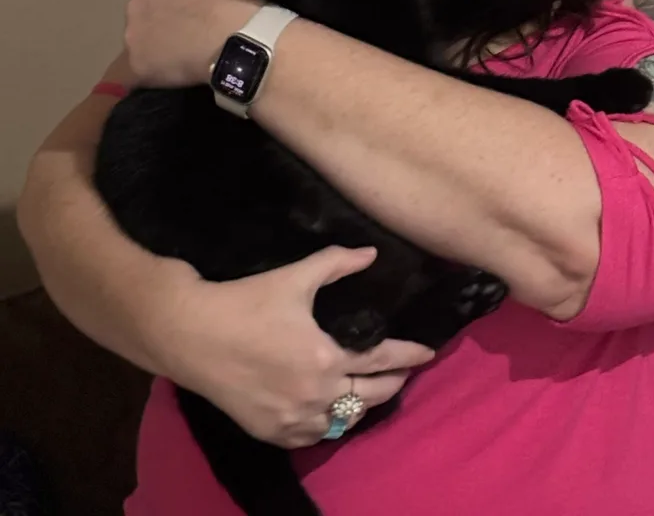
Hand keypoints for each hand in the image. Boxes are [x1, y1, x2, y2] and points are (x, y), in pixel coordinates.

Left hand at [124, 0, 258, 86]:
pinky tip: (174, 73)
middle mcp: (135, 1)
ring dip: (154, 45)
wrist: (227, 37)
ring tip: (181, 55)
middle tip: (184, 32)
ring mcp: (132, 34)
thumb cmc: (228, 5)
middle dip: (158, 21)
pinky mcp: (136, 63)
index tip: (187, 9)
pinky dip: (154, 71)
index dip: (170, 0)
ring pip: (138, 40)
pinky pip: (141, 70)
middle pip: (142, 12)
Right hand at [156, 246, 435, 448]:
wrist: (190, 334)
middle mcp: (316, 395)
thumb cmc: (246, 302)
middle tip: (405, 373)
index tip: (427, 352)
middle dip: (393, 384)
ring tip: (372, 392)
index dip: (409, 355)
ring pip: (344, 421)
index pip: (382, 360)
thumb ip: (337, 263)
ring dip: (362, 406)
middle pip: (370, 397)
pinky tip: (335, 413)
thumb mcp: (295, 277)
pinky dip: (329, 424)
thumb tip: (371, 254)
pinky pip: (313, 436)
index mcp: (326, 358)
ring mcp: (292, 418)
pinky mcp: (270, 432)